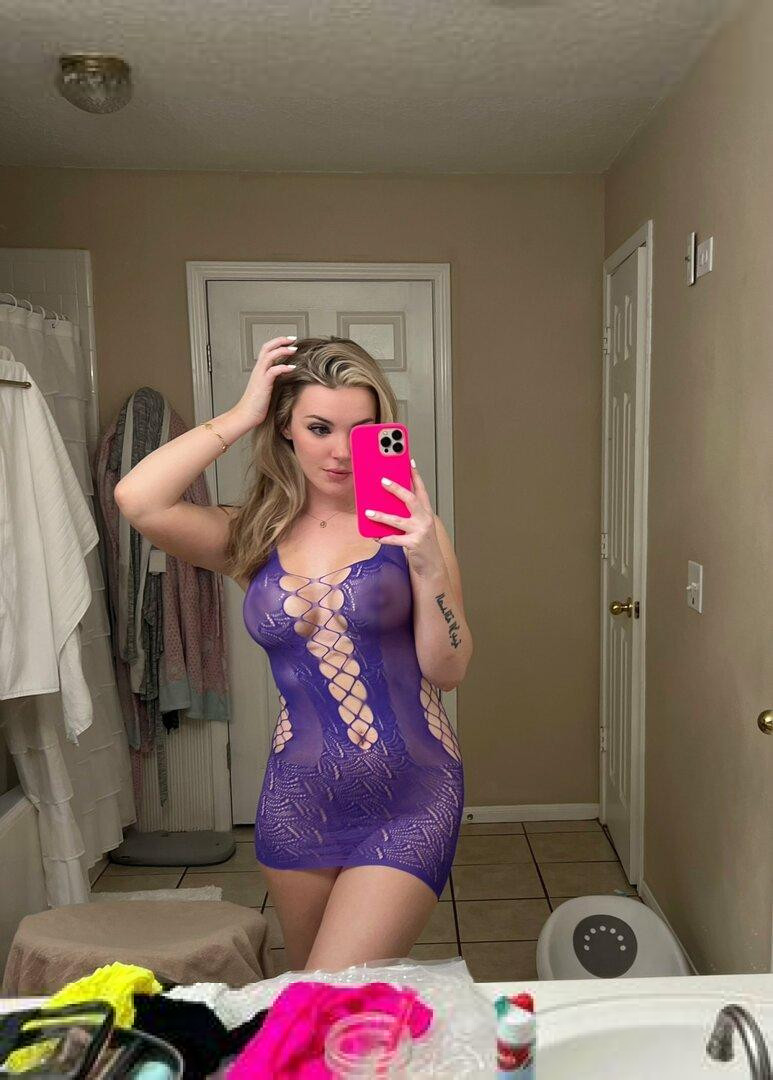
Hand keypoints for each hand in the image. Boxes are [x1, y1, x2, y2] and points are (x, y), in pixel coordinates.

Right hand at [234, 336, 297, 427]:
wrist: (246, 415)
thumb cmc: (256, 405)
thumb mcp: (267, 389)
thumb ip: (274, 380)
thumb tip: (286, 378)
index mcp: (259, 370)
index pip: (267, 349)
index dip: (278, 343)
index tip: (290, 342)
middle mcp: (258, 370)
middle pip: (267, 347)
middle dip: (280, 340)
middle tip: (293, 339)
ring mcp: (260, 376)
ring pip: (269, 355)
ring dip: (282, 350)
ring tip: (294, 349)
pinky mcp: (263, 383)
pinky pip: (273, 370)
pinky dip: (283, 367)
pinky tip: (292, 368)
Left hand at [365, 460, 445, 576]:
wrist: (432, 565)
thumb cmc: (421, 542)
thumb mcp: (417, 525)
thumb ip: (406, 513)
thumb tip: (386, 502)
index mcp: (425, 512)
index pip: (421, 489)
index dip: (416, 475)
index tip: (409, 462)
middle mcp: (425, 519)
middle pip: (410, 499)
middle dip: (396, 488)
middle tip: (383, 481)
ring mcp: (420, 531)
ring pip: (398, 520)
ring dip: (382, 516)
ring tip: (368, 512)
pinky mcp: (414, 544)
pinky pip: (396, 539)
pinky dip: (384, 538)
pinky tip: (376, 536)